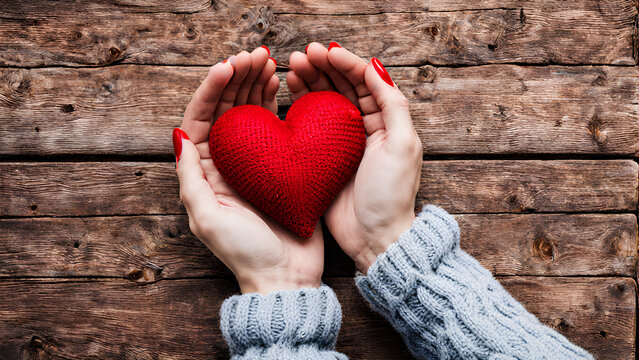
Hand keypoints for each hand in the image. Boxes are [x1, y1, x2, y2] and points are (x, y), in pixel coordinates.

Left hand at [175, 47, 323, 294]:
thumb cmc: (246, 253)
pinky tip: (282, 85)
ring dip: (256, 85)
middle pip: (226, 110)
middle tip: (254, 55)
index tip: (228, 66)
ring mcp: (256, 163)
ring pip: (250, 113)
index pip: (201, 120)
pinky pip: (276, 127)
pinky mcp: (282, 166)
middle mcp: (228, 163)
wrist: (286, 277)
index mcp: (206, 172)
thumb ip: (190, 178)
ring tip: (269, 62)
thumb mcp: (207, 219)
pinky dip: (277, 104)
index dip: (211, 90)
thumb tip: (177, 136)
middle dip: (237, 79)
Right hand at [288, 43, 421, 273]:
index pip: (364, 81)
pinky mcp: (322, 158)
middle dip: (323, 67)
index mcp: (386, 121)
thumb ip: (392, 103)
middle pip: (342, 87)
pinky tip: (288, 93)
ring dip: (310, 81)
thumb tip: (376, 65)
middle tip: (301, 55)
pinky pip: (309, 125)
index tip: (324, 50)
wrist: (374, 238)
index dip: (345, 63)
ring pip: (324, 101)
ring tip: (292, 68)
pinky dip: (299, 106)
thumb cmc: (390, 195)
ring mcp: (341, 142)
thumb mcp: (402, 145)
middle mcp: (364, 127)